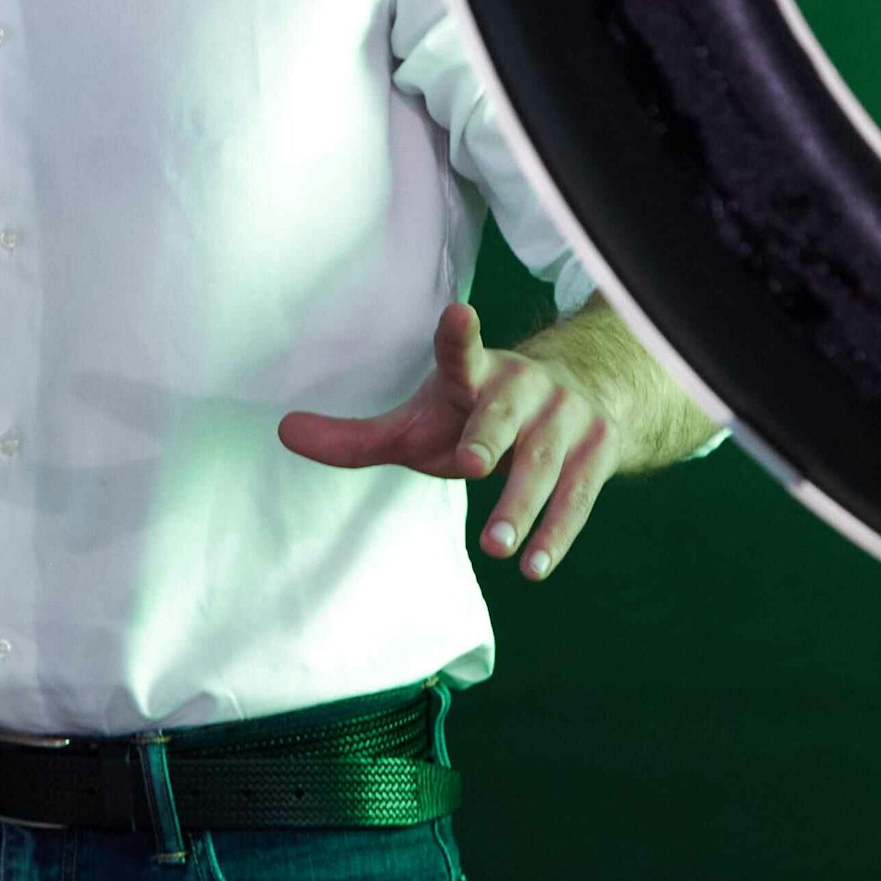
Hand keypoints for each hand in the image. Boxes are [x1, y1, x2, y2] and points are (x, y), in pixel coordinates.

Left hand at [278, 301, 617, 578]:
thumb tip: (284, 432)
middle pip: (505, 413)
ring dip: (521, 505)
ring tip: (497, 545)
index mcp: (475, 375)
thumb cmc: (479, 418)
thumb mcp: (421, 424)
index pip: (461, 354)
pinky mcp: (596, 453)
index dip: (458, 337)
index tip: (458, 314)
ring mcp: (566, 419)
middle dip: (489, 436)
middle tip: (471, 465)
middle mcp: (525, 389)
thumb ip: (358, 437)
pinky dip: (557, 533)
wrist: (587, 398)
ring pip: (543, 463)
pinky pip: (577, 498)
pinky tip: (536, 566)